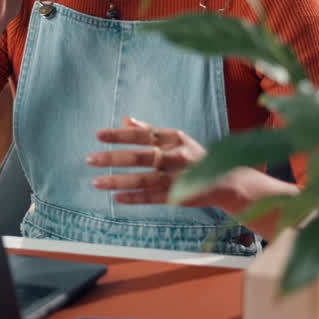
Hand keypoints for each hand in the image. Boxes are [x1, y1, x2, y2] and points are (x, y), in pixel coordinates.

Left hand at [87, 116, 298, 217]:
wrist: (228, 181)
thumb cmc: (195, 157)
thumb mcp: (176, 140)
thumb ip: (151, 131)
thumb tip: (126, 120)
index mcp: (175, 138)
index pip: (143, 134)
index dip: (120, 135)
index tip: (98, 135)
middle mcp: (177, 155)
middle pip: (141, 156)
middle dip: (113, 158)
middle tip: (90, 159)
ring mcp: (179, 177)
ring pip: (143, 179)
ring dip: (118, 181)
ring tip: (96, 182)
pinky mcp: (180, 196)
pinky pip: (153, 197)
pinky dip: (134, 198)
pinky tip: (117, 198)